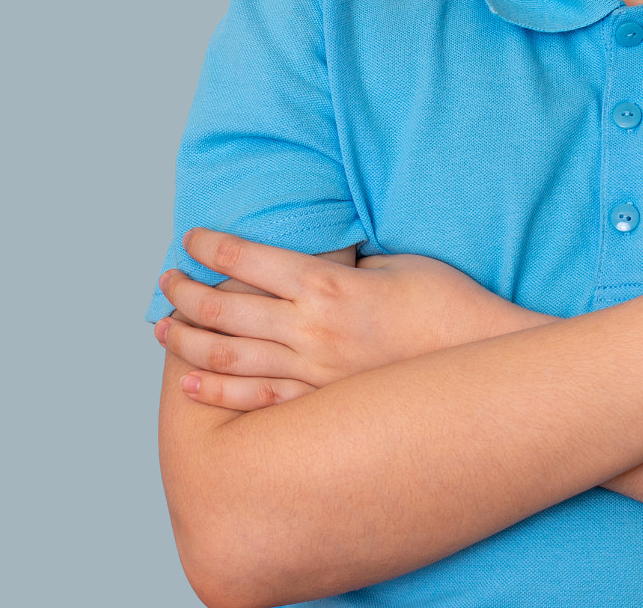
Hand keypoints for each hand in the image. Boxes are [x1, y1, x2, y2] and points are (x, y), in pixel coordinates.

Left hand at [156, 228, 548, 410]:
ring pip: (228, 357)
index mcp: (327, 283)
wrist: (480, 361)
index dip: (211, 245)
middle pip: (224, 308)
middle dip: (185, 291)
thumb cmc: (445, 304)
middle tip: (166, 280)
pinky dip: (215, 394)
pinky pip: (256, 401)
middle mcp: (310, 329)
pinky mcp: (320, 404)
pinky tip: (188, 386)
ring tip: (162, 328)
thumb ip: (345, 265)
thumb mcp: (392, 263)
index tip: (191, 238)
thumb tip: (315, 263)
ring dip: (187, 341)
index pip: (248, 258)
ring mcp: (312, 372)